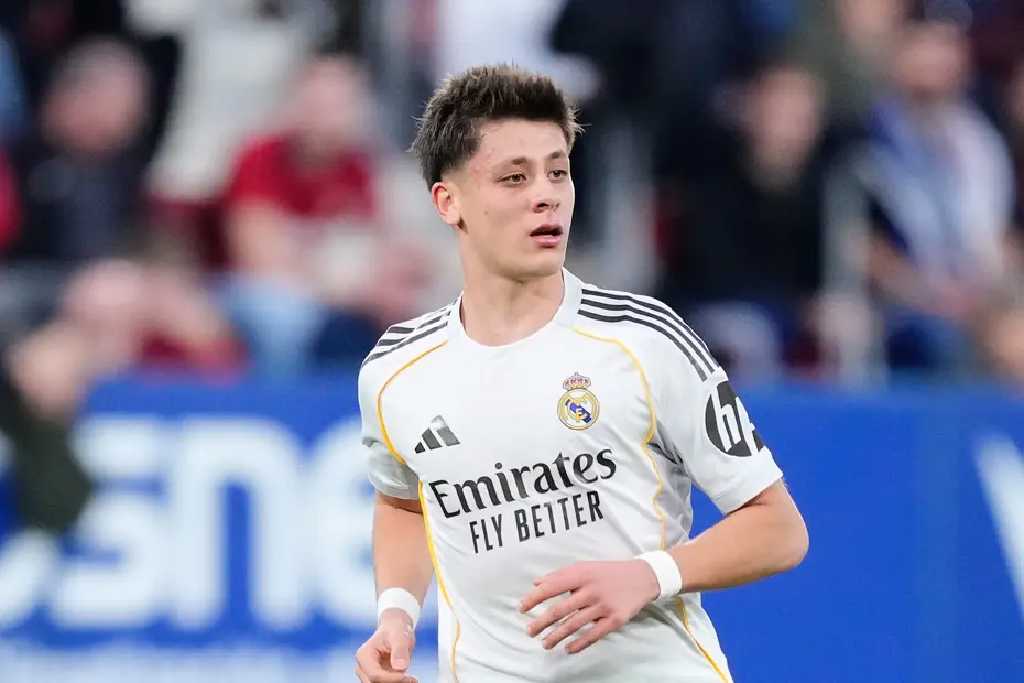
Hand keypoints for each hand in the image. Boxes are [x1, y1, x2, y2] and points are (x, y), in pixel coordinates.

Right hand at [354, 610, 417, 682]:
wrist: (395, 630)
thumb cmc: (396, 630)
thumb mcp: (400, 636)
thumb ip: (399, 650)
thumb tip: (400, 668)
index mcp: (363, 655)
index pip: (375, 675)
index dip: (392, 679)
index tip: (409, 677)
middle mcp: (362, 667)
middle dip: (394, 682)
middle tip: (413, 679)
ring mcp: (368, 674)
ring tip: (411, 679)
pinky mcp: (377, 678)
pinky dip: (397, 682)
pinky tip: (408, 679)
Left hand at [519, 560, 660, 653]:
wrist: (641, 577)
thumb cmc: (607, 572)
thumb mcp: (585, 567)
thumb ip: (560, 574)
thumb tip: (536, 583)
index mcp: (581, 574)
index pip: (552, 587)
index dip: (535, 598)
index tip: (522, 608)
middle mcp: (591, 590)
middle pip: (560, 610)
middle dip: (542, 622)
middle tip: (529, 631)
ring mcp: (604, 606)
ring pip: (574, 625)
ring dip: (557, 636)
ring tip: (545, 644)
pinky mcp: (615, 619)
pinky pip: (594, 635)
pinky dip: (579, 644)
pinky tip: (568, 649)